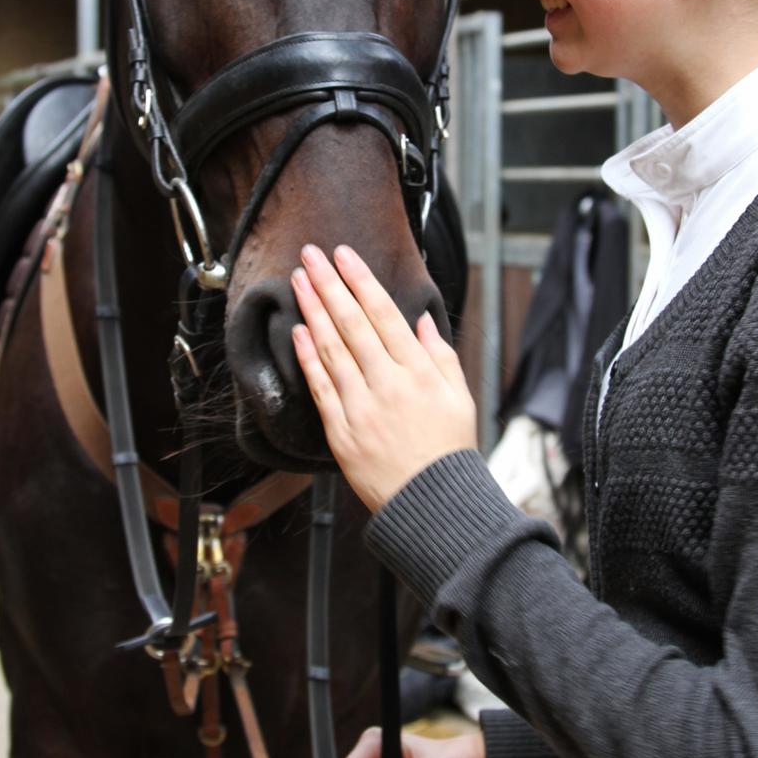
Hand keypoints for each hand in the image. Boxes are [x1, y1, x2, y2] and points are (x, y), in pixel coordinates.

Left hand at [290, 243, 476, 511]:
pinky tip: (298, 332)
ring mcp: (361, 407)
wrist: (432, 502)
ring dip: (313, 311)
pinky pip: (321, 387)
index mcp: (418, 371)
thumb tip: (422, 321)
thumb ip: (440, 354)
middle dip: (329, 284)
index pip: (384, 314)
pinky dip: (308, 357)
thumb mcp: (459, 396)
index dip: (361, 281)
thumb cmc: (448, 448)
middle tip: (310, 255)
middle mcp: (387, 383)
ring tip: (298, 282)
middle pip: (352, 323)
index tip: (344, 255)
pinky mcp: (341, 431)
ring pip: (331, 349)